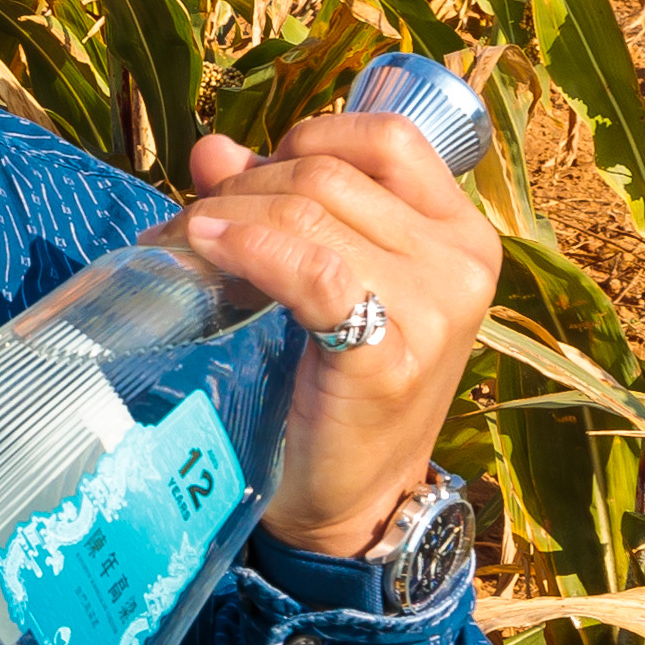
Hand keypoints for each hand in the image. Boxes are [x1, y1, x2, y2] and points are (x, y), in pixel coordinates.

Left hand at [172, 106, 496, 560]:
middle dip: (244, 188)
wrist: (348, 505)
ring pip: (311, 212)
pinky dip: (252, 248)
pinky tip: (208, 249)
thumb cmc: (334, 393)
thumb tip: (214, 147)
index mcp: (460, 234)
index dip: (307, 139)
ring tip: (183, 245)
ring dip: (229, 217)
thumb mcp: (321, 285)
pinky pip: (313, 270)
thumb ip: (281, 208)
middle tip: (189, 224)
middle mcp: (462, 263)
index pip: (386, 139)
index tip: (250, 179)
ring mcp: (434, 310)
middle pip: (331, 175)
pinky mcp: (389, 356)